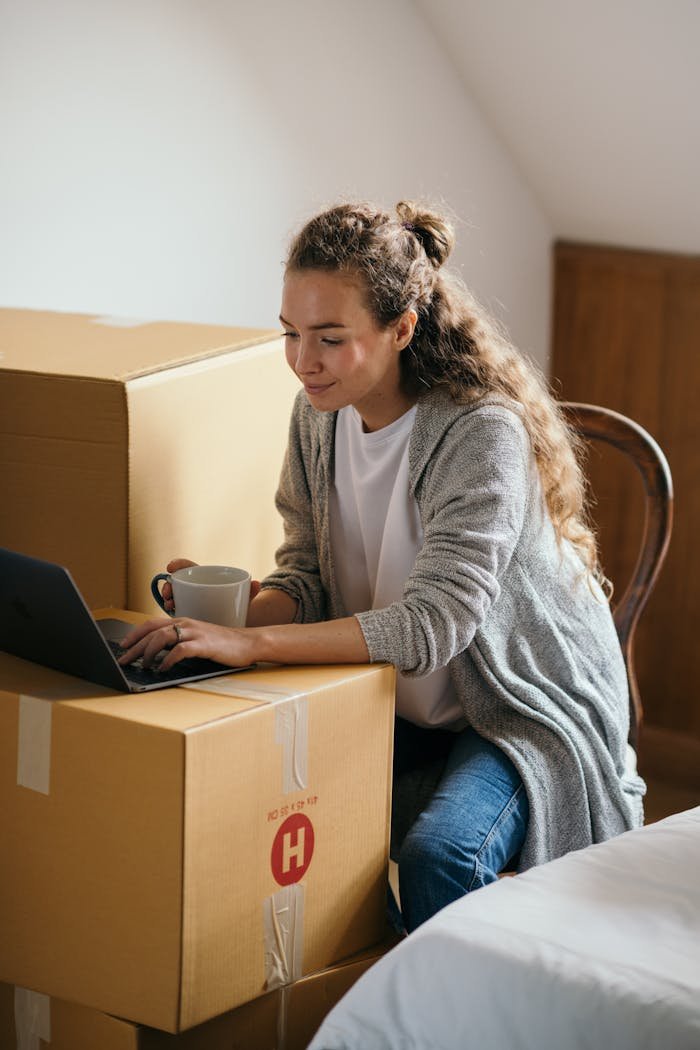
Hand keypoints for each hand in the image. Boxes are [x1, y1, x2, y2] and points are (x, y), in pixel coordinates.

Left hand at [118, 617, 256, 672]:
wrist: (248, 643)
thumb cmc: (222, 644)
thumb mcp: (197, 638)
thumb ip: (179, 642)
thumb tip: (157, 654)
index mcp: (182, 621)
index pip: (150, 624)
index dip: (134, 635)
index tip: (122, 646)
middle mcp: (186, 624)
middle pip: (152, 632)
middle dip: (134, 647)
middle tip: (123, 660)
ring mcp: (195, 633)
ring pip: (162, 637)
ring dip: (148, 652)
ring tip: (142, 665)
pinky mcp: (204, 644)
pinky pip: (180, 650)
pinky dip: (168, 660)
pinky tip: (163, 668)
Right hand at [161, 559, 260, 615]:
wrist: (237, 623)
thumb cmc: (238, 607)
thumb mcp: (243, 599)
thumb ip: (249, 592)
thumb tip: (257, 584)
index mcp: (206, 578)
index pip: (189, 567)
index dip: (178, 564)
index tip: (170, 567)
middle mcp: (195, 587)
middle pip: (177, 582)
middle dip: (169, 585)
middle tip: (169, 593)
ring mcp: (189, 600)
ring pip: (173, 595)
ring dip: (167, 597)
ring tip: (170, 604)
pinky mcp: (186, 612)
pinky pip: (175, 609)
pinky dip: (171, 610)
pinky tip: (171, 613)